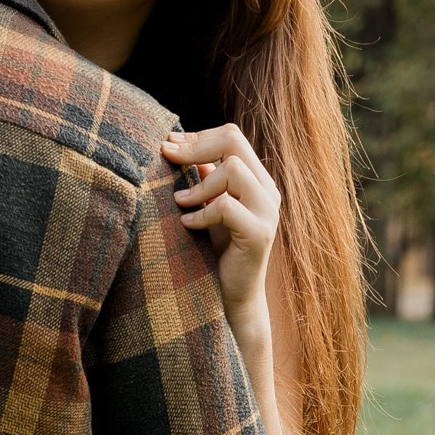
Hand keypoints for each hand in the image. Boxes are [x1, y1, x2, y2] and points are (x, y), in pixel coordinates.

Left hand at [162, 122, 280, 317]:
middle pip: (234, 142)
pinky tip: (187, 225)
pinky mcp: (259, 234)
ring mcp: (267, 211)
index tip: (168, 144)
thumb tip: (178, 144)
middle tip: (167, 157)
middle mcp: (267, 191)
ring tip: (180, 203)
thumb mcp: (207, 207)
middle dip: (195, 147)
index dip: (197, 137)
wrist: (232, 297)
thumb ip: (204, 177)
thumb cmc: (215, 252)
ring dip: (199, 185)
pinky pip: (226, 206)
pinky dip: (201, 213)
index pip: (231, 137)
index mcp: (257, 179)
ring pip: (233, 170)